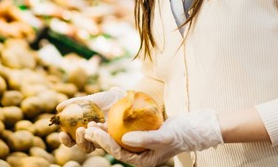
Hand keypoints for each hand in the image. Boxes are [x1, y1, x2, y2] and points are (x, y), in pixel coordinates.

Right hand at [57, 87, 125, 152]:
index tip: (61, 133)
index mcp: (85, 127)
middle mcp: (94, 135)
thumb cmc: (109, 99)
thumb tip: (58, 107)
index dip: (65, 138)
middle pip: (79, 145)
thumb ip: (75, 103)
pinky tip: (99, 125)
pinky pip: (104, 143)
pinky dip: (99, 135)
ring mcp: (104, 139)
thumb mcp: (91, 99)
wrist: (127, 98)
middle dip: (71, 142)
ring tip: (85, 128)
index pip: (72, 138)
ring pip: (90, 147)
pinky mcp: (115, 141)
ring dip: (84, 140)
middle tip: (70, 133)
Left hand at [84, 109, 222, 165]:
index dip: (104, 142)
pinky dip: (115, 124)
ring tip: (92, 122)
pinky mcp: (139, 136)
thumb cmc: (178, 134)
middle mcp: (137, 155)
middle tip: (86, 128)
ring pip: (116, 139)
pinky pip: (123, 131)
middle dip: (99, 138)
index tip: (93, 132)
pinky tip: (106, 115)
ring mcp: (138, 146)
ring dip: (104, 131)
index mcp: (141, 161)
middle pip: (114, 147)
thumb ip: (144, 139)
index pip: (118, 153)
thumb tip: (123, 139)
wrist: (191, 129)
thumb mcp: (163, 137)